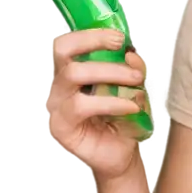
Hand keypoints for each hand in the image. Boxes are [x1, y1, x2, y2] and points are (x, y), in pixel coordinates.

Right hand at [44, 28, 146, 180]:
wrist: (123, 158)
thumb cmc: (124, 121)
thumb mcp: (131, 90)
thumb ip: (130, 70)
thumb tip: (132, 55)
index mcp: (69, 74)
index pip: (66, 44)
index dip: (90, 34)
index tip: (119, 36)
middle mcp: (57, 87)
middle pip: (60, 50)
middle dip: (93, 41)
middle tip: (122, 47)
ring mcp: (54, 107)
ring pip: (73, 74)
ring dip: (110, 72)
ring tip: (137, 80)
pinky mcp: (60, 128)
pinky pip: (82, 105)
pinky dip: (112, 102)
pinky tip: (132, 106)